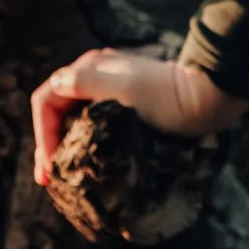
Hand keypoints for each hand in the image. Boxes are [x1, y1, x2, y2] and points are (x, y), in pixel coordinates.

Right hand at [30, 48, 248, 186]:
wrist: (207, 99)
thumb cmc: (169, 97)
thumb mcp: (127, 88)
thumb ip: (89, 82)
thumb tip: (58, 83)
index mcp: (89, 68)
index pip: (48, 100)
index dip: (42, 134)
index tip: (50, 166)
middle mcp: (95, 76)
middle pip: (56, 111)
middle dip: (47, 144)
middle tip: (46, 181)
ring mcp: (108, 91)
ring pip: (71, 119)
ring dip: (61, 146)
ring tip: (59, 177)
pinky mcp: (122, 107)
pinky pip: (88, 125)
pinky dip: (79, 144)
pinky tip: (81, 164)